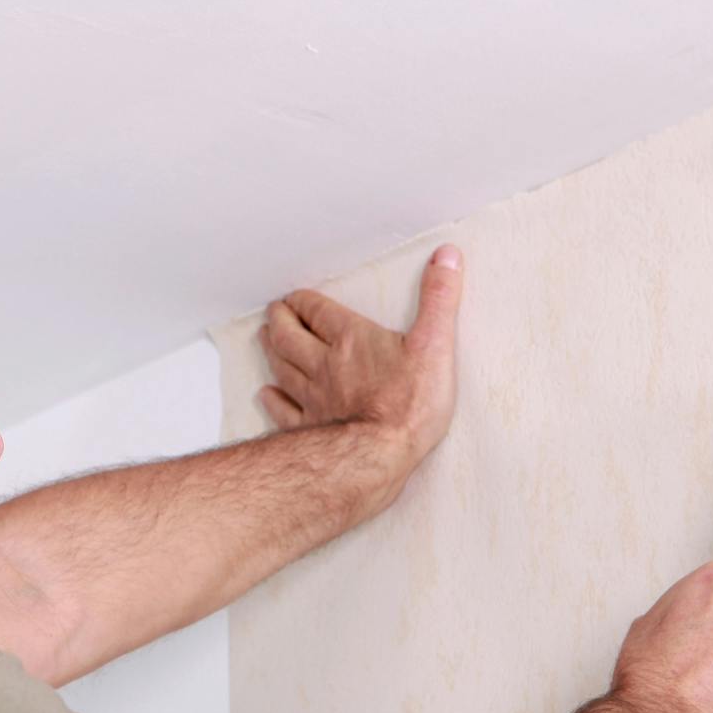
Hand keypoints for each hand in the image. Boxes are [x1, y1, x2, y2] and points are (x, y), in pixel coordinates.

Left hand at [256, 243, 463, 475]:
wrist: (380, 455)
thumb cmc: (409, 403)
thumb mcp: (434, 343)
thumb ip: (439, 299)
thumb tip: (447, 256)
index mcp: (351, 339)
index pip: (318, 311)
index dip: (304, 301)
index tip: (295, 296)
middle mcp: (324, 364)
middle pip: (291, 336)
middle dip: (280, 321)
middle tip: (274, 312)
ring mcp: (313, 398)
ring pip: (283, 368)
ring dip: (272, 351)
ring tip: (265, 338)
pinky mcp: (310, 428)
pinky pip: (284, 411)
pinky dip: (273, 401)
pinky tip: (266, 395)